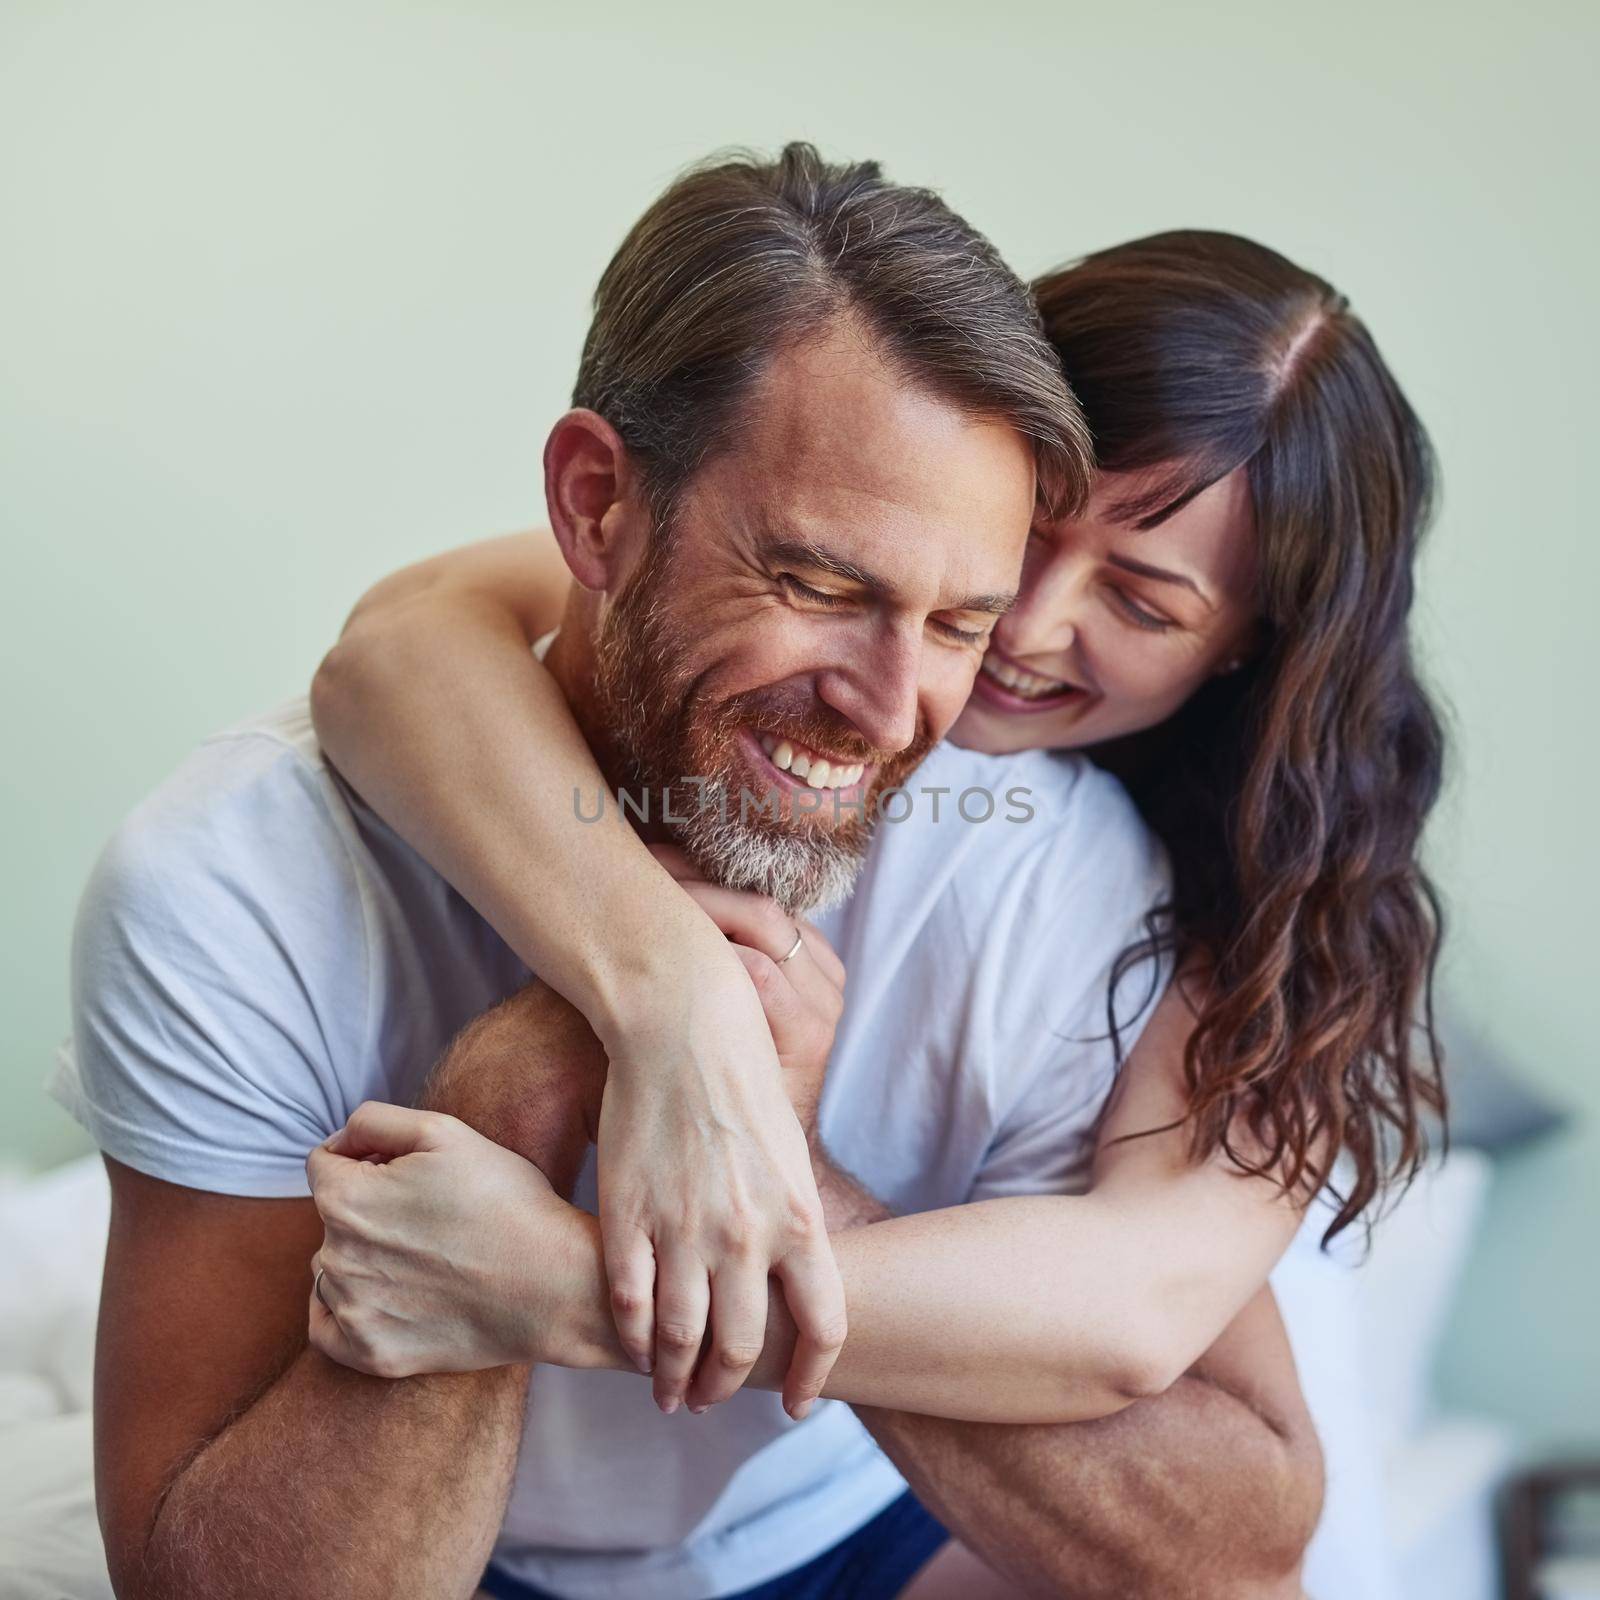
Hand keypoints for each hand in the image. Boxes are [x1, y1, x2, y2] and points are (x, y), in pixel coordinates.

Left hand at [306, 1101, 605, 1378]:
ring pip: (333, 1268)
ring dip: (363, 1255)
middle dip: (368, 1205)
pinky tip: (392, 1296)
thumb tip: (340, 1142)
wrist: (552, 1284)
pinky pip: (329, 1327)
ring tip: (426, 1255)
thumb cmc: (504, 1200)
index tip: (406, 1169)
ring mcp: (352, 1312)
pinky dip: (348, 1309)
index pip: (323, 1164)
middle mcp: (335, 1258)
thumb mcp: (444, 1131)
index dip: (364, 1156)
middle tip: (431, 1213)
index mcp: (345, 1199)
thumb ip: (373, 1120)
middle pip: (331, 1216)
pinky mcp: (370, 1354)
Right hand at [593, 848, 847, 1419]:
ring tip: (668, 1393)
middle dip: (728, 1384)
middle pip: (744, 1345)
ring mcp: (683, 1229)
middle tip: (712, 1397)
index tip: (794, 1401)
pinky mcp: (627, 1214)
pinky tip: (629, 1347)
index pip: (822, 1326)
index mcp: (800, 1218)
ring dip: (673, 1378)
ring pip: (680, 1338)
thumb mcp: (788, 1153)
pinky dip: (628, 1336)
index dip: (810, 1376)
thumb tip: (789, 1280)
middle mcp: (747, 1235)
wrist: (683, 1024)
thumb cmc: (743, 1078)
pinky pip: (626, 1301)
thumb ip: (789, 1222)